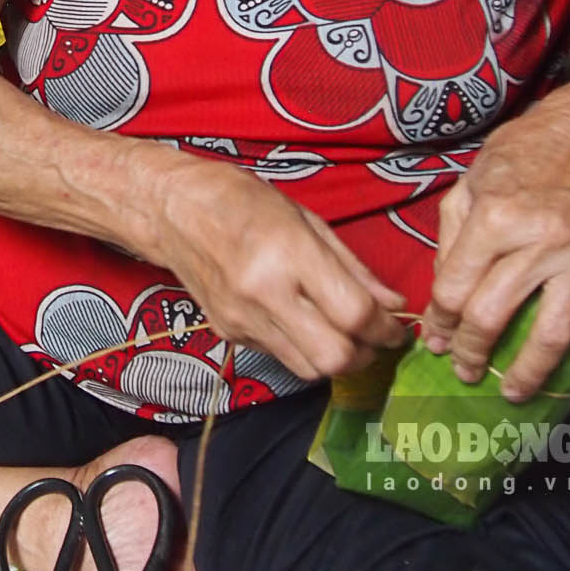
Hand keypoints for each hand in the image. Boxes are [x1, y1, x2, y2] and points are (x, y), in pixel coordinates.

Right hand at [149, 163, 410, 381]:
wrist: (172, 209)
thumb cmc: (243, 201)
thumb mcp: (307, 219)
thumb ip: (352, 267)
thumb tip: (392, 304)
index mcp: (288, 253)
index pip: (353, 314)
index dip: (386, 328)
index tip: (396, 327)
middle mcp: (263, 293)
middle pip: (333, 357)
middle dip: (365, 354)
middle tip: (374, 338)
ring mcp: (242, 319)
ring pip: (308, 369)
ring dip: (335, 359)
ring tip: (343, 334)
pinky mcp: (228, 334)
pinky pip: (280, 356)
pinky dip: (302, 349)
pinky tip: (302, 322)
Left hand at [419, 88, 569, 399]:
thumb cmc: (521, 158)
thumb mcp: (468, 187)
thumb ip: (451, 243)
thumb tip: (443, 301)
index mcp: (496, 218)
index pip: (457, 290)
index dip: (440, 324)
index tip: (436, 340)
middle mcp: (541, 240)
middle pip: (495, 315)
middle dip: (472, 352)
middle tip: (466, 370)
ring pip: (553, 331)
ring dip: (530, 372)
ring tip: (513, 391)